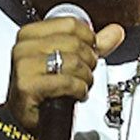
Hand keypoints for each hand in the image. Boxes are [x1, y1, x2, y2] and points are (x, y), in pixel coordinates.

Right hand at [6, 15, 124, 131]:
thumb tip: (116, 31)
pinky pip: (67, 82)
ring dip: (85, 77)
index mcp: (30, 34)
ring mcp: (24, 66)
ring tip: (80, 84)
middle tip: (85, 73)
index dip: (89, 40)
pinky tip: (76, 94)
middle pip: (74, 43)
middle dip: (88, 61)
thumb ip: (92, 45)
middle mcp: (24, 47)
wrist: (30, 116)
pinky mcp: (27, 86)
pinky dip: (79, 90)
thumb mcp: (69, 60)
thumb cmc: (45, 88)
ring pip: (73, 62)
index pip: (71, 24)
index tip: (88, 52)